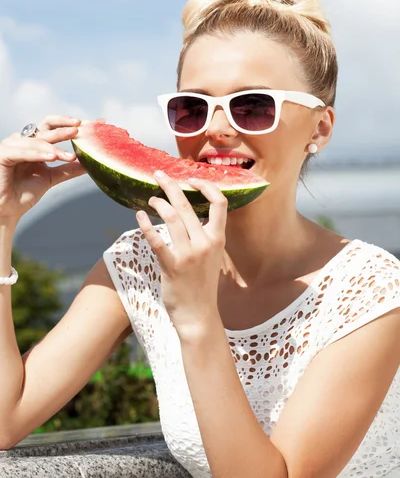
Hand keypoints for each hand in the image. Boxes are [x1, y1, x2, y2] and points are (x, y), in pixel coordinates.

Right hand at [0, 115, 93, 222]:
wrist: (6, 210)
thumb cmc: (23, 193)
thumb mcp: (51, 178)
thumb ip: (68, 169)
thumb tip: (89, 164)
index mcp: (34, 144)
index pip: (53, 127)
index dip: (70, 124)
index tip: (92, 124)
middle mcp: (22, 141)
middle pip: (45, 127)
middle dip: (64, 127)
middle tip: (80, 129)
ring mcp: (11, 146)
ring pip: (36, 141)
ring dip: (54, 147)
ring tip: (70, 155)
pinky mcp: (2, 155)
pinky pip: (21, 151)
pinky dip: (37, 153)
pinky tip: (52, 157)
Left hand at [136, 170, 227, 340]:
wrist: (198, 314)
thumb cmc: (202, 283)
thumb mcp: (212, 256)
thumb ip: (205, 235)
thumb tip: (191, 214)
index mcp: (217, 238)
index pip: (219, 203)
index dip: (207, 186)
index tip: (192, 178)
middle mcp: (205, 243)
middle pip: (187, 205)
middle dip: (171, 185)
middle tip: (159, 174)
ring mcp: (189, 255)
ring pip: (172, 217)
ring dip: (158, 203)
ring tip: (151, 199)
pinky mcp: (172, 266)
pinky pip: (156, 240)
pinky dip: (145, 225)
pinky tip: (138, 216)